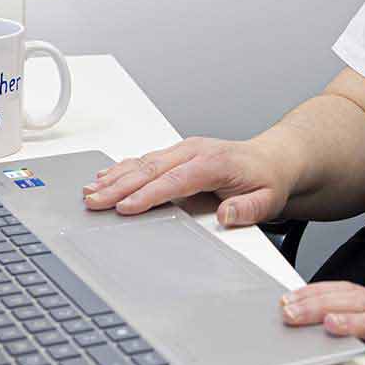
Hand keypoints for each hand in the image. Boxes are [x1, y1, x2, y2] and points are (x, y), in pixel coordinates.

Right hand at [83, 136, 294, 227]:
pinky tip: (106, 177)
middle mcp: (194, 151)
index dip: (147, 195)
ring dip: (115, 177)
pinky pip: (146, 159)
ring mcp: (184, 150)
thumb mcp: (268, 199)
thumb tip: (226, 214)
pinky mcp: (177, 153)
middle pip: (150, 169)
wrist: (273, 160)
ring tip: (91, 191)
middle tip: (94, 201)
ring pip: (143, 162)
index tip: (125, 207)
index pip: (174, 180)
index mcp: (213, 162)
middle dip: (119, 186)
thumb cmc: (267, 179)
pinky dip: (123, 169)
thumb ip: (248, 209)